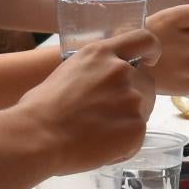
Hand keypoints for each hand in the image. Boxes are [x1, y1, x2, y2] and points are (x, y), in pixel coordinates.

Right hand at [21, 31, 159, 167]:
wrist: (37, 136)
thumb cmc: (39, 109)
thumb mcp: (66, 73)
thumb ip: (92, 74)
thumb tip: (97, 88)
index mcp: (101, 54)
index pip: (143, 39)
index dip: (151, 51)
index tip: (150, 61)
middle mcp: (121, 71)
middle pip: (146, 82)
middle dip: (135, 98)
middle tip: (110, 116)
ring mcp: (132, 98)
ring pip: (142, 112)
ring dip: (126, 123)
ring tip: (96, 135)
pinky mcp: (137, 127)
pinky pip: (136, 137)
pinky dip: (123, 146)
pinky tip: (98, 149)